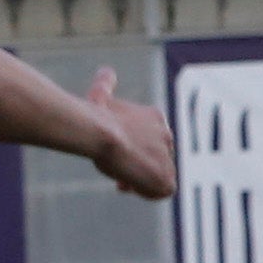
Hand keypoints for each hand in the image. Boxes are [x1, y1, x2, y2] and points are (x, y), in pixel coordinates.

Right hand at [86, 66, 175, 198]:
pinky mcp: (165, 178)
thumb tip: (106, 72)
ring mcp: (167, 157)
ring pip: (157, 173)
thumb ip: (105, 87)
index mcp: (154, 117)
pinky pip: (162, 190)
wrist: (102, 133)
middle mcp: (166, 135)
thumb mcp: (99, 96)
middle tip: (119, 170)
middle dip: (137, 164)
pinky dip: (146, 191)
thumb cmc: (95, 116)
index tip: (114, 152)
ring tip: (123, 180)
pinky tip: (128, 188)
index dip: (130, 146)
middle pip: (153, 156)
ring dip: (140, 178)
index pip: (146, 136)